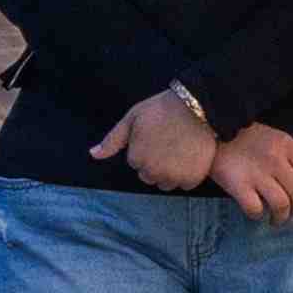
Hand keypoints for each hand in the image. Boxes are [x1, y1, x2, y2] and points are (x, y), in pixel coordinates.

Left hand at [89, 89, 219, 191]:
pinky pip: (185, 185)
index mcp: (136, 158)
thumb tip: (93, 155)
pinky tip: (190, 157)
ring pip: (166, 183)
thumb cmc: (163, 110)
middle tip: (167, 144)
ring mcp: (173, 177)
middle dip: (155, 164)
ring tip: (179, 150)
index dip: (145, 149)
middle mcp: (152, 172)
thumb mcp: (132, 119)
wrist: (198, 107)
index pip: (136, 163)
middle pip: (149, 176)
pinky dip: (188, 175)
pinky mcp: (192, 179)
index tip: (155, 136)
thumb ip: (112, 140)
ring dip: (170, 172)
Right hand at [207, 123, 292, 224]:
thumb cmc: (245, 139)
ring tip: (276, 220)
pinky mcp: (237, 184)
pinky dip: (259, 215)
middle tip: (290, 214)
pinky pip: (255, 209)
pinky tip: (256, 213)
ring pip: (281, 204)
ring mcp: (256, 172)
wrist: (210, 131)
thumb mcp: (276, 142)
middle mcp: (275, 158)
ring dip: (282, 218)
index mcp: (286, 145)